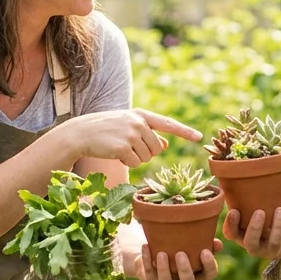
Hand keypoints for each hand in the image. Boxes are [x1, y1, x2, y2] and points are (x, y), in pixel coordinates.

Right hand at [58, 109, 201, 167]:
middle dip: (146, 153)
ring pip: (147, 157)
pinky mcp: (123, 147)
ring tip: (119, 148)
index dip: (184, 131)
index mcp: (141, 115)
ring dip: (135, 158)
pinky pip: (136, 164)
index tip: (199, 137)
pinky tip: (115, 154)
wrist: (81, 133)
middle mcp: (139, 123)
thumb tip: (165, 145)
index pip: (168, 124)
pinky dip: (127, 163)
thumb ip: (147, 134)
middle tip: (128, 147)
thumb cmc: (106, 130)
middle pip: (157, 148)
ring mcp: (131, 134)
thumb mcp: (127, 127)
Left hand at [133, 240, 221, 279]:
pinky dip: (146, 259)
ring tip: (162, 253)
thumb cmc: (179, 250)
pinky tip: (146, 246)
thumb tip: (218, 244)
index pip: (209, 275)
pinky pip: (148, 273)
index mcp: (198, 276)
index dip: (209, 265)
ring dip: (163, 268)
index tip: (205, 251)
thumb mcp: (193, 248)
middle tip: (180, 254)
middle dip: (185, 270)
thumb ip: (207, 245)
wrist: (154, 256)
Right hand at [222, 205, 280, 259]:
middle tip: (259, 212)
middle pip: (251, 242)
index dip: (231, 225)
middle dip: (255, 228)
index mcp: (241, 236)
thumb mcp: (250, 211)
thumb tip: (232, 176)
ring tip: (280, 209)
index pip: (231, 234)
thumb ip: (242, 200)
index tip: (234, 211)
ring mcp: (270, 250)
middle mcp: (254, 247)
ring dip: (277, 225)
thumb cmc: (262, 216)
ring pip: (273, 242)